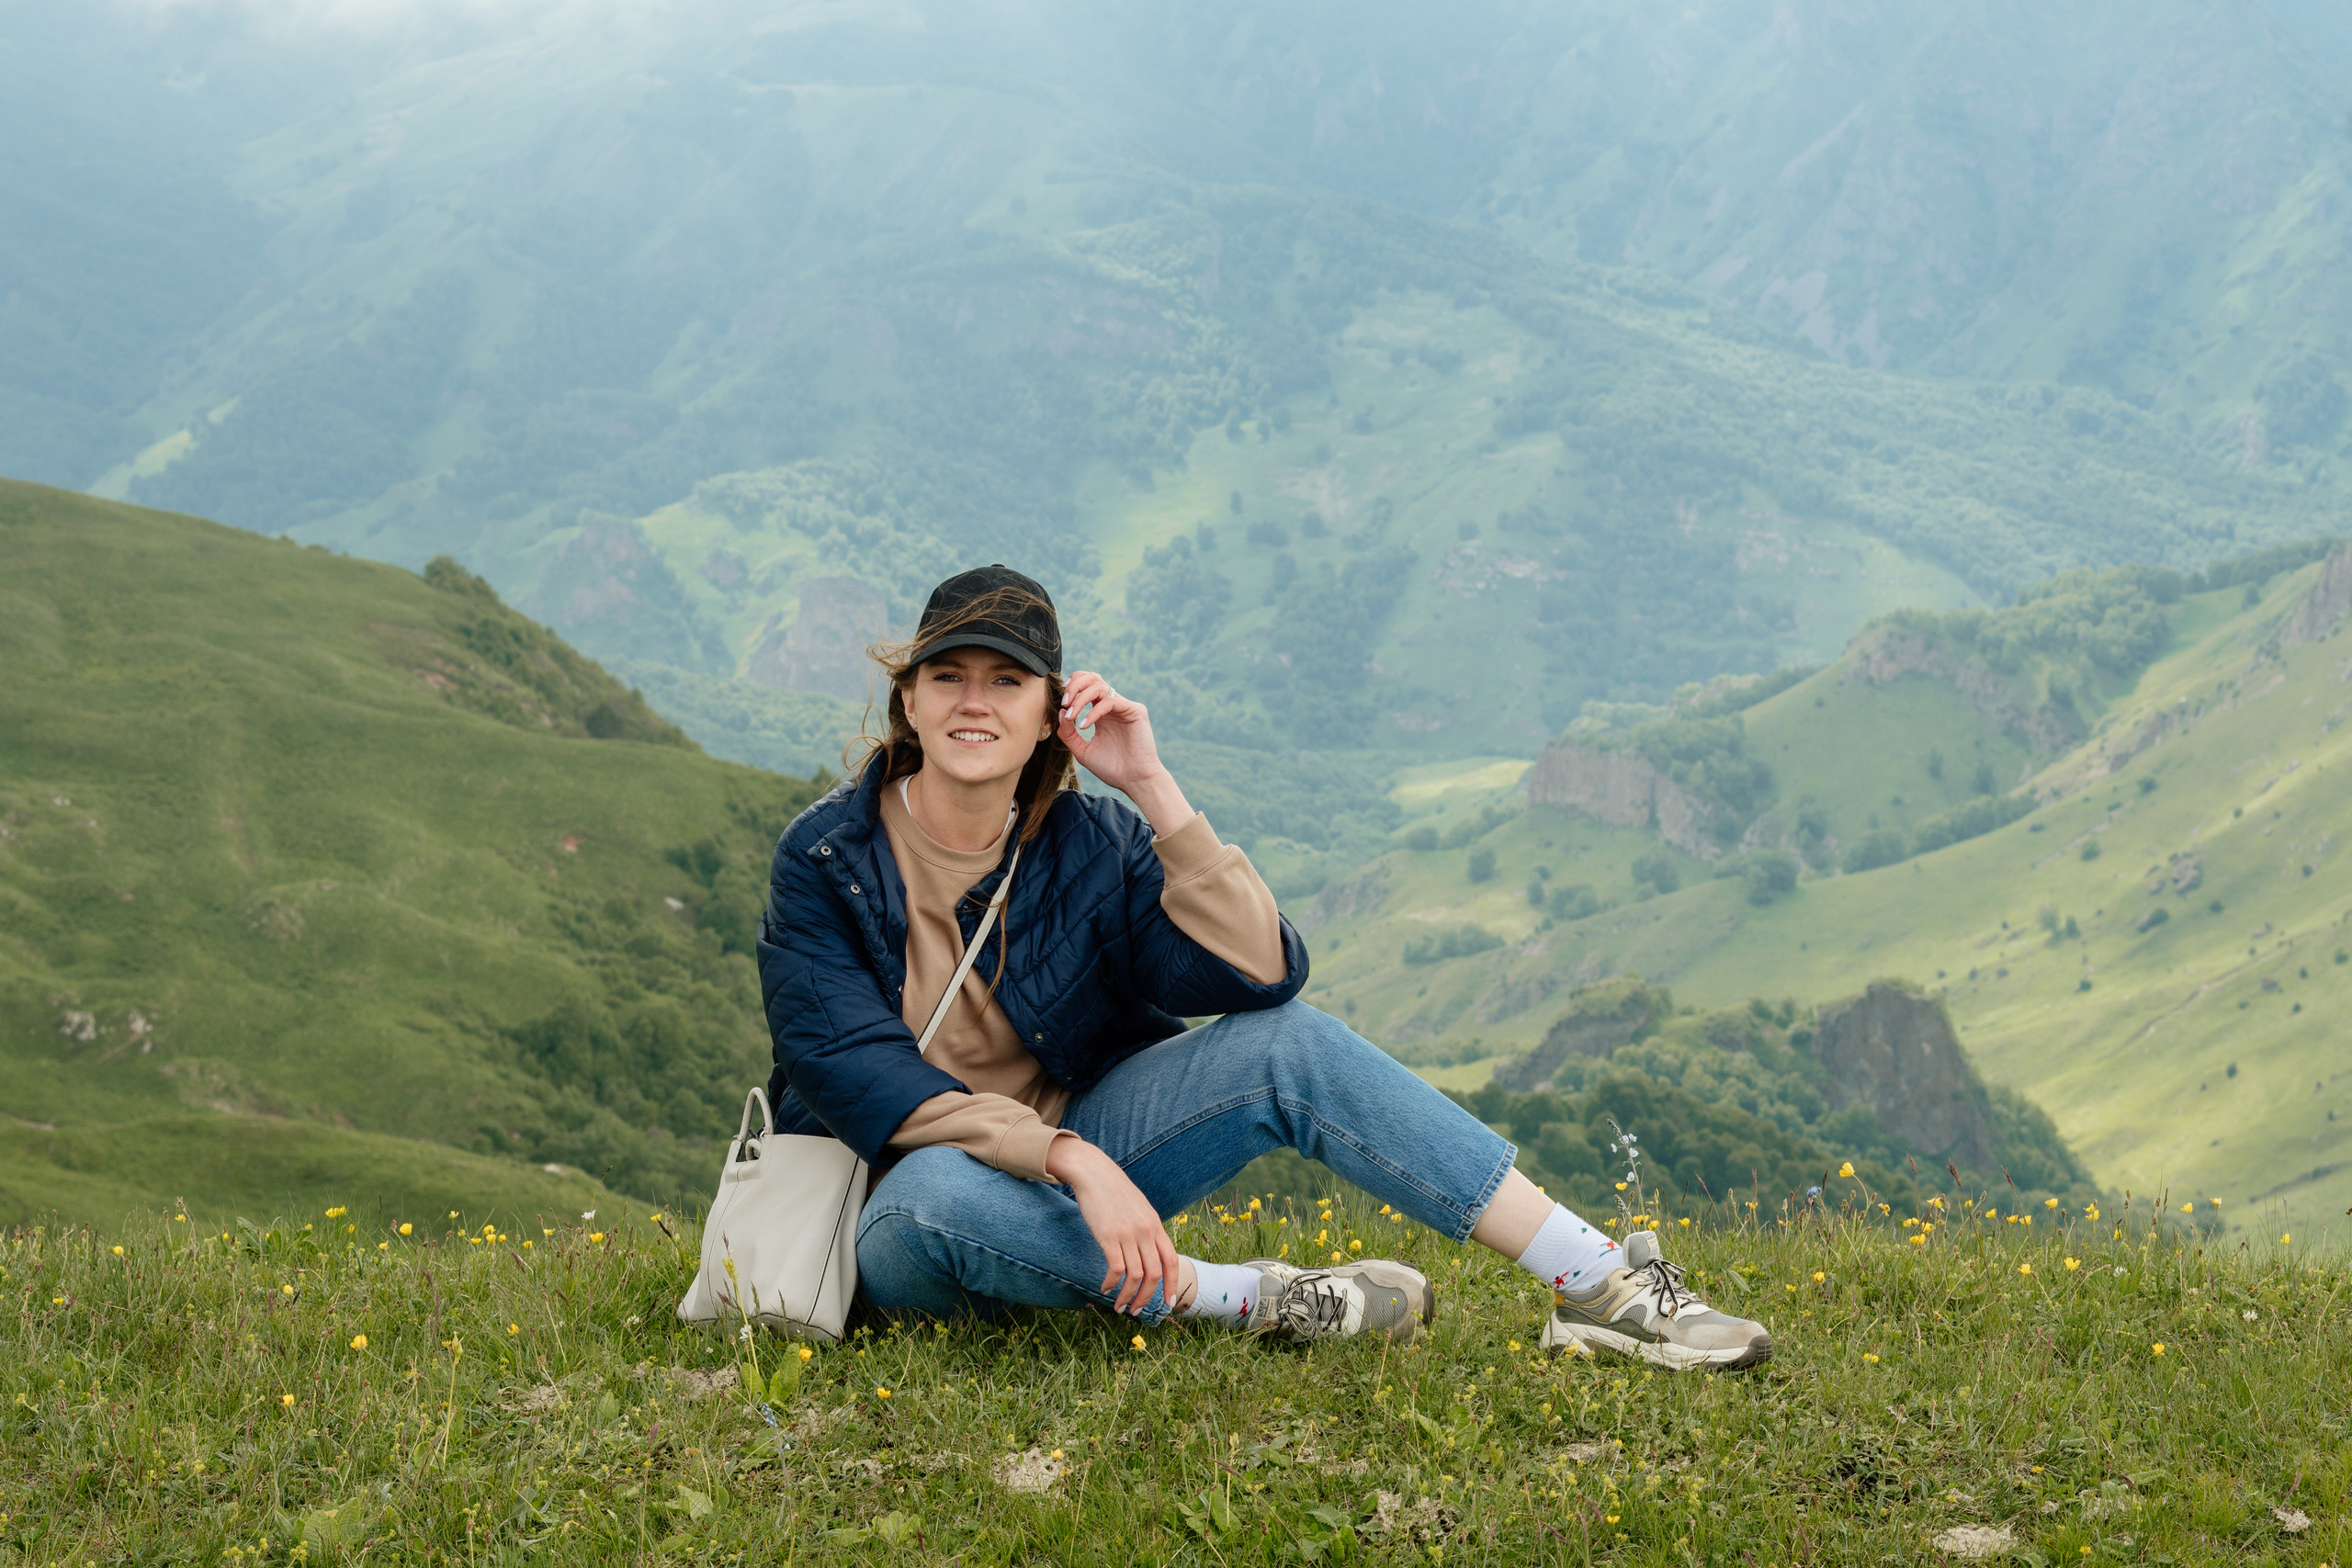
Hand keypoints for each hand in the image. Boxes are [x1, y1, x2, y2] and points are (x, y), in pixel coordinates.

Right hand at [1046, 1137, 1179, 1315]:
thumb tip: (1151, 1251)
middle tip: (1136, 1311)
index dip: (1172, 1285)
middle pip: (1155, 1274)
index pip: (1172, 1260)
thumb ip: (1148, 1229)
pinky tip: (1105, 1288)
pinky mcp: (1108, 1236)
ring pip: (1135, 1276)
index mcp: (1155, 1226)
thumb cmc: (1114, 1192)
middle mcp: (1145, 1231)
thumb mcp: (1140, 1208)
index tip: (1168, 1303)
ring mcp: (1128, 1234)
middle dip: (1147, 1298)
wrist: (1094, 1173)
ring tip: (1119, 1306)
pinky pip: (1115, 1269)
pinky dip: (1111, 1284)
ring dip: (1127, 1296)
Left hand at [1058, 671, 1191, 834]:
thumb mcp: (1083, 751)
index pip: (1087, 686)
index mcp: (1101, 713)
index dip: (1073, 685)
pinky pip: (1110, 701)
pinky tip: (1085, 725)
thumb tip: (1061, 712)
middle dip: (1075, 685)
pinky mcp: (1135, 711)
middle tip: (1065, 702)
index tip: (1062, 701)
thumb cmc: (1111, 768)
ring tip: (1071, 715)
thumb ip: (1069, 734)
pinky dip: (1094, 711)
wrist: (1134, 781)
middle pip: (1093, 678)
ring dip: (1081, 698)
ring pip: (1100, 686)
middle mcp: (1113, 706)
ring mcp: (1124, 707)